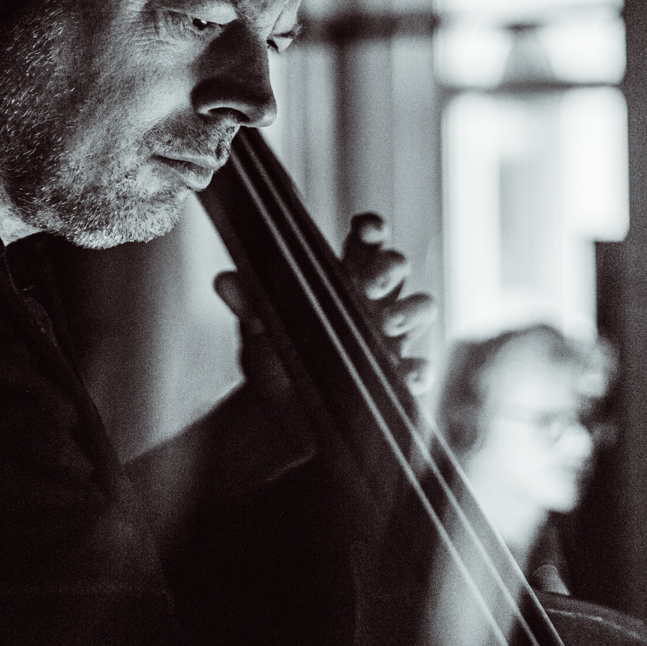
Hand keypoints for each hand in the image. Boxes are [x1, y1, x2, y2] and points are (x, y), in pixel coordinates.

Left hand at [214, 211, 435, 393]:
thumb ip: (249, 305)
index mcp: (342, 278)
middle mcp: (373, 301)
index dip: (371, 230)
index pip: (366, 242)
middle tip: (368, 285)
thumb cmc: (277, 357)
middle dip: (389, 267)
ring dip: (411, 311)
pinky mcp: (398, 376)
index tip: (364, 230)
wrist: (283, 415)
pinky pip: (422, 366)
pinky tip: (406, 374)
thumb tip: (223, 281)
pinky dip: (419, 368)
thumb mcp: (259, 331)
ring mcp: (391, 337)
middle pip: (398, 267)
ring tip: (387, 325)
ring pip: (422, 306)